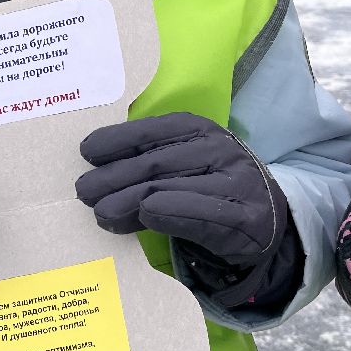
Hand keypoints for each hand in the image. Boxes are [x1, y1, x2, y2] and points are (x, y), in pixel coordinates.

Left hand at [75, 112, 287, 267]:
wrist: (267, 221)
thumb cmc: (210, 188)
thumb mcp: (183, 165)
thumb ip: (147, 163)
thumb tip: (95, 171)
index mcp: (199, 130)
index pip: (153, 131)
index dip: (118, 139)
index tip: (87, 151)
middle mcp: (219, 149)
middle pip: (155, 162)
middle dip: (114, 176)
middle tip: (84, 191)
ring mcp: (235, 182)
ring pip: (170, 188)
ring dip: (129, 200)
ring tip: (101, 212)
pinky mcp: (244, 217)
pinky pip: (198, 214)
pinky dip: (168, 213)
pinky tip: (144, 214)